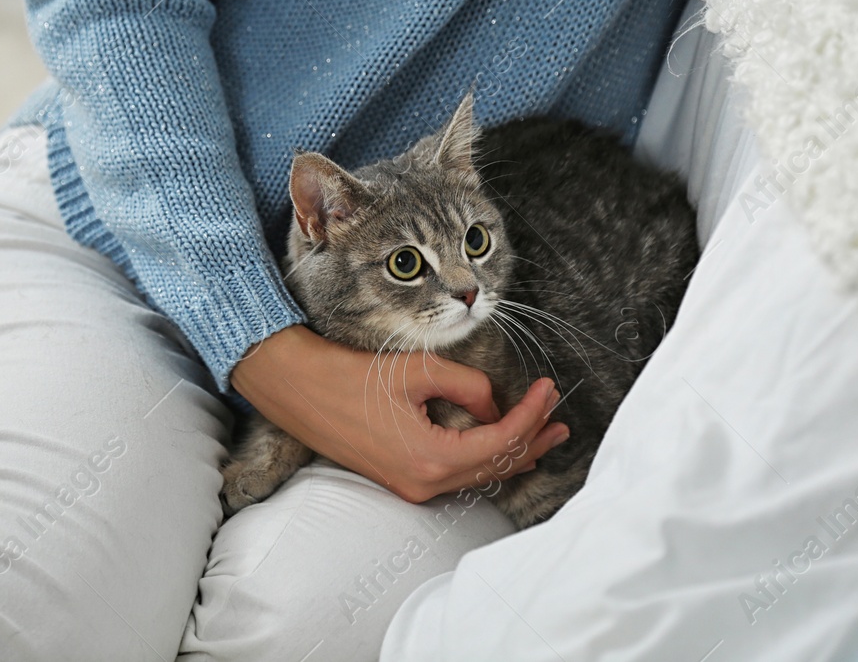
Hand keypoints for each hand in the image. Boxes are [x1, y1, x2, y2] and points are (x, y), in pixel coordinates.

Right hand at [230, 326, 569, 503]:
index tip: (549, 389)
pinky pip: (456, 474)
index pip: (502, 441)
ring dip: (512, 452)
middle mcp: (424, 483)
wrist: (297, 389)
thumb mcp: (421, 370)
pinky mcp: (401, 479)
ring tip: (544, 434)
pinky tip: (499, 445)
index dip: (532, 414)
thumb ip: (472, 388)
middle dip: (532, 439)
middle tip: (560, 419)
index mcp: (432, 458)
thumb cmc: (351, 375)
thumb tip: (497, 407)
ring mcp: (412, 487)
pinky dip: (483, 457)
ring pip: (478, 473)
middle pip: (496, 466)